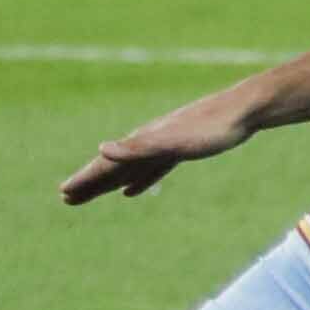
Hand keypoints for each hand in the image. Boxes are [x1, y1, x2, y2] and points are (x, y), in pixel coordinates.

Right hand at [62, 90, 258, 202]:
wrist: (246, 110)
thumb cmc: (212, 128)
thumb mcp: (174, 142)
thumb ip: (138, 147)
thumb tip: (101, 149)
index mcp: (144, 141)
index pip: (106, 163)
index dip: (86, 179)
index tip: (64, 193)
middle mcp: (149, 141)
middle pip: (113, 166)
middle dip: (90, 183)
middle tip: (66, 199)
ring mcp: (166, 145)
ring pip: (130, 168)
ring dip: (110, 183)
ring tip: (91, 196)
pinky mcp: (184, 149)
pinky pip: (153, 169)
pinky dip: (139, 180)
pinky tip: (132, 191)